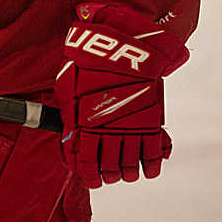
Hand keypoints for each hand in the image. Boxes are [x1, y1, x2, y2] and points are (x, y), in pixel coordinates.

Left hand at [55, 3, 188, 187]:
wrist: (123, 42)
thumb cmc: (90, 60)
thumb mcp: (68, 84)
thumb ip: (69, 112)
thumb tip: (70, 134)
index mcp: (84, 122)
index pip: (85, 161)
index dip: (88, 174)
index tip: (91, 179)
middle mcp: (108, 128)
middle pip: (109, 166)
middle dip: (108, 175)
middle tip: (108, 177)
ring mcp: (131, 125)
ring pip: (130, 163)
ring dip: (127, 173)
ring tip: (125, 174)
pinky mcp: (151, 119)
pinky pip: (153, 152)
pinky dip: (151, 166)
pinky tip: (148, 171)